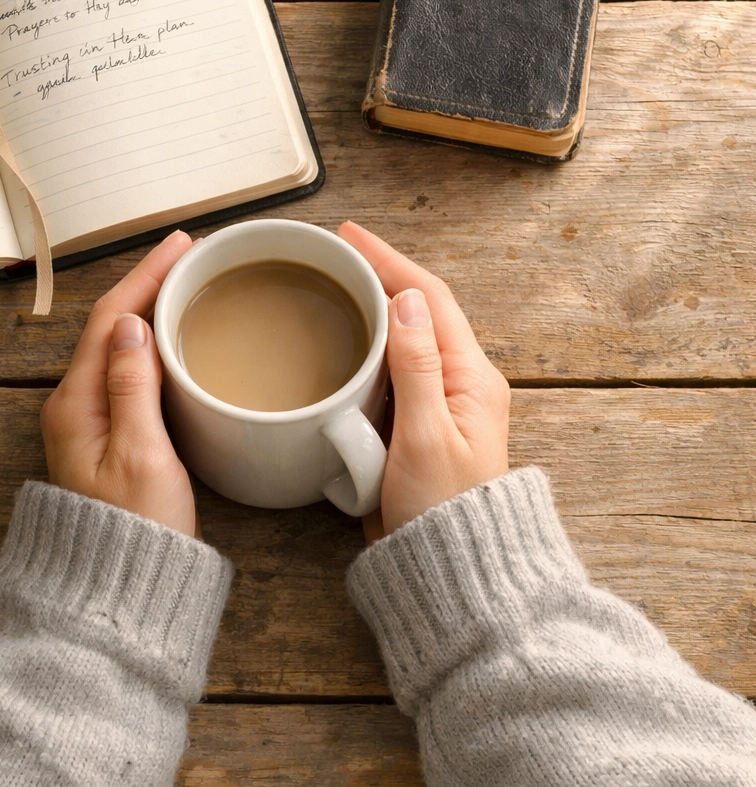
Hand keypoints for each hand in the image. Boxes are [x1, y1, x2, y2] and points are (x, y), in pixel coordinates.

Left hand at [40, 230, 198, 537]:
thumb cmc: (135, 533)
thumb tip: (131, 325)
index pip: (110, 319)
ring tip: (184, 284)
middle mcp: (74, 407)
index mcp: (76, 404)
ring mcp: (88, 422)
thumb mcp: (142, 455)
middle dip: (147, 285)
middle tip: (189, 257)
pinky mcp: (107, 437)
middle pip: (110, 327)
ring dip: (149, 310)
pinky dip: (150, 344)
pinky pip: (125, 372)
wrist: (117, 593)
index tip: (180, 246)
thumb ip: (133, 386)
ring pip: (118, 348)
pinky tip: (173, 340)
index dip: (145, 276)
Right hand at [337, 222, 509, 541]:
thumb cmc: (443, 513)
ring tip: (335, 282)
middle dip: (379, 274)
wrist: (451, 572)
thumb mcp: (427, 437)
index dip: (390, 261)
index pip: (430, 299)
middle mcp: (459, 383)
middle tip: (335, 252)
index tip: (351, 234)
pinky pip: (391, 371)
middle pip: (418, 310)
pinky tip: (342, 340)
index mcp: (470, 378)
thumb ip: (416, 367)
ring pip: (403, 339)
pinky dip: (367, 346)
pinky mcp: (416, 425)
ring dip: (373, 306)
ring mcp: (438, 403)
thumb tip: (408, 300)